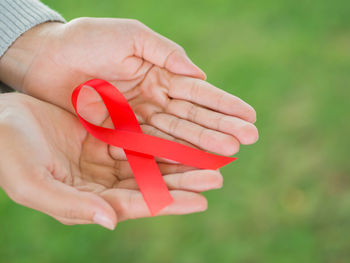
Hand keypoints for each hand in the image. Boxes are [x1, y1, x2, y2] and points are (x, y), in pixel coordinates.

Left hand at [0, 18, 257, 155]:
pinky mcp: (119, 136)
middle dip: (219, 129)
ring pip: (175, 137)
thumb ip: (167, 54)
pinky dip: (169, 158)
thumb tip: (200, 76)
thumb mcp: (132, 37)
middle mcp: (154, 101)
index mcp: (160, 75)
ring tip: (226, 157)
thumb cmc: (88, 40)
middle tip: (247, 142)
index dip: (224, 106)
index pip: (198, 94)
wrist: (46, 58)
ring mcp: (138, 121)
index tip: (251, 117)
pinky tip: (190, 166)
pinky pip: (148, 149)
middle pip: (191, 119)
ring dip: (200, 147)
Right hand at [0, 93, 222, 229]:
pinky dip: (161, 138)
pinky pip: (140, 139)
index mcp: (90, 200)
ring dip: (179, 159)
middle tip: (217, 176)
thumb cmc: (10, 155)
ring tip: (210, 156)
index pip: (137, 204)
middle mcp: (103, 183)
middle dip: (184, 181)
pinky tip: (181, 134)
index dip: (169, 202)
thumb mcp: (35, 184)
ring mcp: (105, 160)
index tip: (202, 200)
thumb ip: (72, 207)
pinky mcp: (105, 138)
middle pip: (152, 184)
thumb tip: (111, 221)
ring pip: (151, 161)